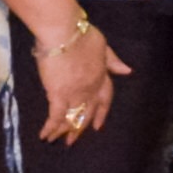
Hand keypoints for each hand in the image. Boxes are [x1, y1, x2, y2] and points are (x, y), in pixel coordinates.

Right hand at [33, 20, 116, 142]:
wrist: (63, 32)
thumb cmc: (81, 34)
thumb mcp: (103, 45)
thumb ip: (113, 61)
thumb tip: (127, 71)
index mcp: (102, 76)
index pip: (105, 98)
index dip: (102, 112)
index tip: (98, 125)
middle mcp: (90, 88)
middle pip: (88, 113)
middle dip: (80, 128)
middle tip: (72, 140)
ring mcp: (75, 93)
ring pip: (72, 117)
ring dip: (64, 130)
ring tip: (56, 140)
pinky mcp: (58, 94)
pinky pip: (56, 116)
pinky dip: (50, 127)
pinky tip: (44, 135)